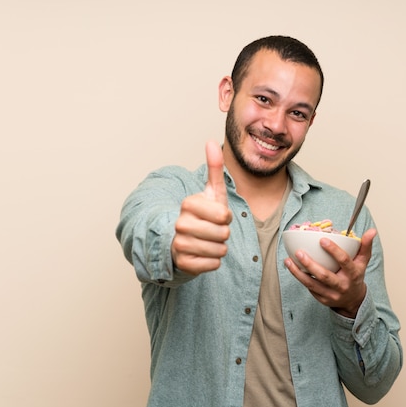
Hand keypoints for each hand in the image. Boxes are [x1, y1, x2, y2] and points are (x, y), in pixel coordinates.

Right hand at [171, 141, 232, 274]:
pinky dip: (214, 261)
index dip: (226, 217)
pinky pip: (213, 264)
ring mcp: (179, 244)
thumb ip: (214, 168)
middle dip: (224, 233)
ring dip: (219, 247)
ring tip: (208, 241)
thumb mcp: (212, 191)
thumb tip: (211, 141)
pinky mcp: (183, 263)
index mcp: (188, 204)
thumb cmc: (203, 214)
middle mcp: (180, 223)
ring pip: (219, 250)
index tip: (217, 215)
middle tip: (213, 230)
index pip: (223, 214)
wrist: (183, 240)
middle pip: (223, 234)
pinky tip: (204, 254)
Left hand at [284, 228, 376, 317]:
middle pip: (325, 276)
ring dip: (298, 273)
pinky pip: (309, 288)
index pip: (344, 261)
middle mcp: (342, 286)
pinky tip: (292, 267)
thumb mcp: (363, 262)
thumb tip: (372, 231)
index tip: (322, 240)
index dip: (334, 251)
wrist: (353, 301)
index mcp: (353, 274)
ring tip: (288, 261)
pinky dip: (299, 278)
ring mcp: (331, 295)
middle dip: (311, 264)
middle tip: (299, 252)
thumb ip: (365, 246)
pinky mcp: (322, 300)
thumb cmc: (356, 276)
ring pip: (312, 284)